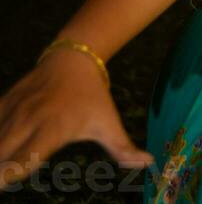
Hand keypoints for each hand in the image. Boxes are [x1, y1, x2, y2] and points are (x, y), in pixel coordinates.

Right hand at [0, 48, 154, 191]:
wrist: (74, 58)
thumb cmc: (93, 97)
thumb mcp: (109, 122)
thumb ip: (123, 148)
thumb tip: (148, 164)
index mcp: (54, 129)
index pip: (26, 158)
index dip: (11, 174)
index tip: (5, 183)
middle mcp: (30, 120)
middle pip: (1, 152)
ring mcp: (16, 109)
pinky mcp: (6, 100)